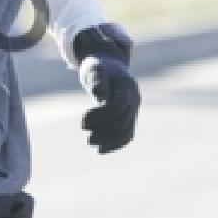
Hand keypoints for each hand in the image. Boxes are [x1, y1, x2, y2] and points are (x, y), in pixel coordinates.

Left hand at [73, 24, 140, 153]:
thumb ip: (97, 78)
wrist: (110, 67)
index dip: (101, 116)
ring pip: (127, 132)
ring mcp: (133, 111)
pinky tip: (100, 150)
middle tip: (84, 130)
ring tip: (90, 142)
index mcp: (127, 87)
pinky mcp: (129, 118)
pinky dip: (115, 144)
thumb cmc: (99, 67)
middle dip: (103, 129)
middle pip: (123, 121)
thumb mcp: (95, 68)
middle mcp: (134, 100)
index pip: (118, 106)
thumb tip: (100, 94)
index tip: (83, 121)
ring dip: (109, 140)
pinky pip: (126, 135)